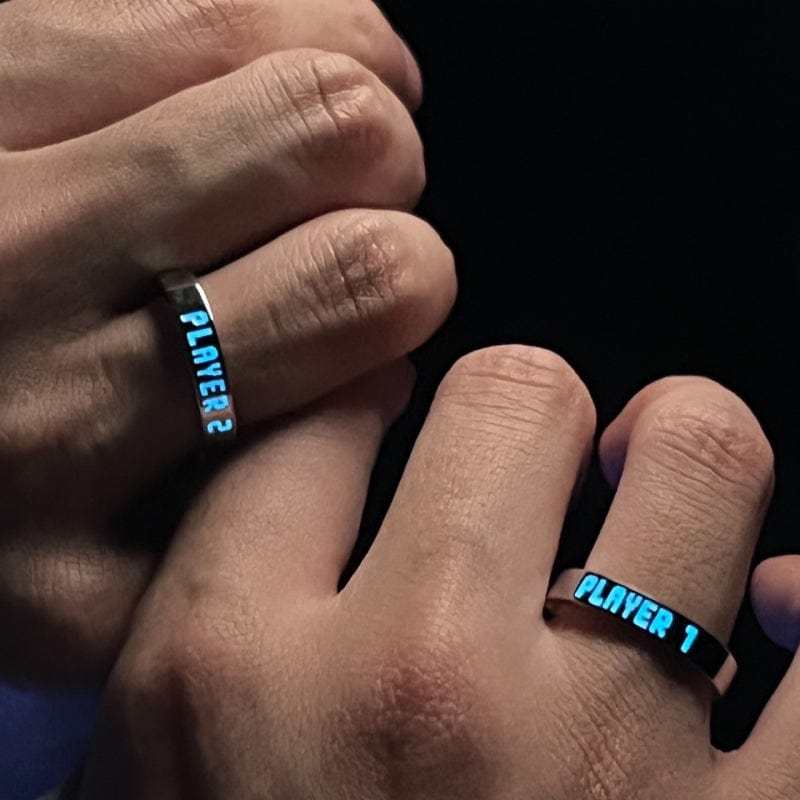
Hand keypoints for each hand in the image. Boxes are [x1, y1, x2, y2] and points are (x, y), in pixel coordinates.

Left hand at [0, 0, 454, 682]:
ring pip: (273, 33)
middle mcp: (23, 278)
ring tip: (324, 132)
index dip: (413, 283)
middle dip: (391, 170)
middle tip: (353, 214)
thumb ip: (256, 506)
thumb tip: (387, 373)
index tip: (379, 312)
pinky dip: (272, 19)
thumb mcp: (102, 589)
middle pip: (338, 133)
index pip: (364, 284)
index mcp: (84, 438)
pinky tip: (255, 79)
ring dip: (345, 77)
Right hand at [80, 346, 793, 799]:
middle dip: (522, 402)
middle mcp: (414, 691)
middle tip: (527, 451)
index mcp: (229, 676)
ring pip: (698, 459)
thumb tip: (331, 445)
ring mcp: (600, 770)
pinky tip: (779, 615)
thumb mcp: (156, 772)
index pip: (314, 423)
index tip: (387, 418)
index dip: (358, 399)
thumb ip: (219, 594)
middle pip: (515, 395)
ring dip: (680, 451)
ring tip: (655, 480)